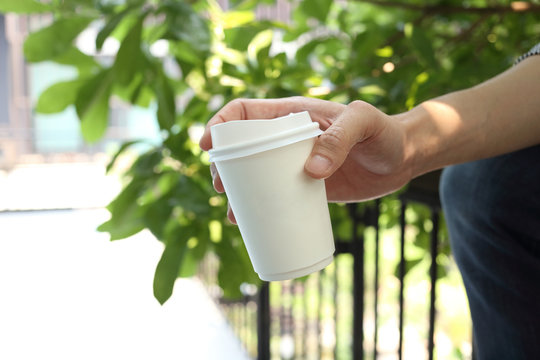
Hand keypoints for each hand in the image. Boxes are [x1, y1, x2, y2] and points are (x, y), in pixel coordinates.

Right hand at [199, 96, 412, 222]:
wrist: (403, 159)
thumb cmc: (385, 133)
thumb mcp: (365, 124)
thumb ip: (340, 138)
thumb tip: (310, 171)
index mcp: (293, 115)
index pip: (244, 111)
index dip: (220, 124)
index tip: (208, 145)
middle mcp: (287, 139)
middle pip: (241, 147)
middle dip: (223, 165)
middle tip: (223, 187)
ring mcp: (294, 164)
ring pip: (254, 174)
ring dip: (237, 190)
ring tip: (233, 210)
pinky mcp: (305, 186)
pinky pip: (274, 196)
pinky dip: (259, 208)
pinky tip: (250, 222)